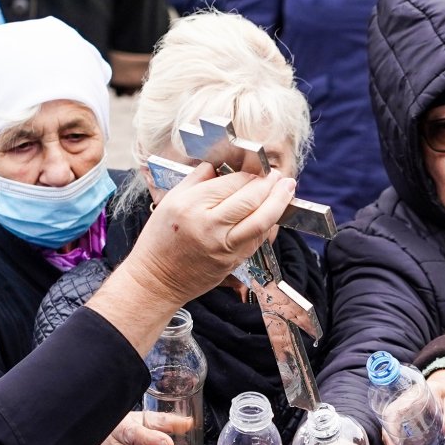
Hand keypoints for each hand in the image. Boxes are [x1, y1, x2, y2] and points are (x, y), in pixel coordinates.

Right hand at [92, 167, 295, 336]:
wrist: (157, 279)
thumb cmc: (161, 239)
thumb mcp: (171, 200)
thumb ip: (198, 180)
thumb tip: (220, 165)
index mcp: (191, 206)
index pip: (232, 183)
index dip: (251, 174)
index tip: (261, 168)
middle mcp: (210, 226)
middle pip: (251, 200)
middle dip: (270, 185)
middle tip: (279, 176)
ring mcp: (225, 246)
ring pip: (262, 220)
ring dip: (279, 202)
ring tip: (287, 189)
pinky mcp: (234, 261)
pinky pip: (259, 239)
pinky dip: (270, 223)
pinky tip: (274, 212)